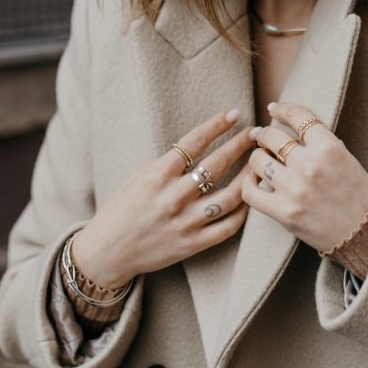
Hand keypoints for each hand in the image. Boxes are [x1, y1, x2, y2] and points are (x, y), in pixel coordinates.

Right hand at [73, 110, 255, 288]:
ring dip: (248, 177)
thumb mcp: (137, 177)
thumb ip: (167, 164)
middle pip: (216, 165)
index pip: (193, 142)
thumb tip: (197, 149)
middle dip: (240, 145)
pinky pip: (228, 227)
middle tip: (256, 133)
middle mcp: (173, 198)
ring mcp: (185, 223)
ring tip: (259, 164)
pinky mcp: (193, 244)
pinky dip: (243, 211)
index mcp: (156, 176)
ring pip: (230, 197)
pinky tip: (249, 197)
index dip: (216, 126)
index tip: (234, 115)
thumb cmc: (121, 209)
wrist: (108, 253)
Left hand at [241, 101, 367, 253]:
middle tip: (263, 138)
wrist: (366, 232)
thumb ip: (319, 141)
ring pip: (257, 160)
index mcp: (329, 147)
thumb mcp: (344, 157)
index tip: (273, 109)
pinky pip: (251, 191)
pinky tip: (254, 180)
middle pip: (272, 135)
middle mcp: (311, 165)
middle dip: (265, 135)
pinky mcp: (284, 212)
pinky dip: (248, 183)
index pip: (298, 115)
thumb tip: (289, 124)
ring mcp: (295, 189)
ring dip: (257, 157)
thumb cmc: (356, 193)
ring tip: (262, 160)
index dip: (282, 109)